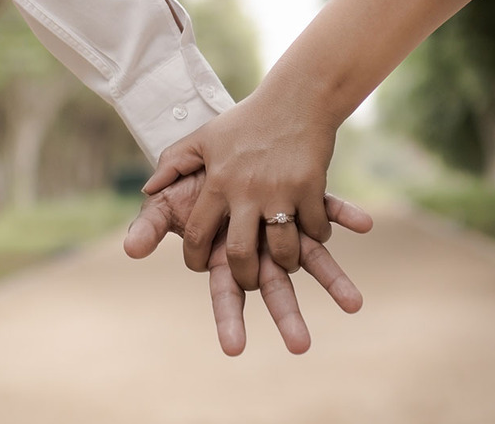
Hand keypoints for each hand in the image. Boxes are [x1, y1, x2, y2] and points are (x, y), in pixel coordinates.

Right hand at [125, 171, 371, 354]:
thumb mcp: (168, 201)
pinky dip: (345, 216)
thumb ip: (150, 225)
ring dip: (332, 279)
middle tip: (300, 345)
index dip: (228, 319)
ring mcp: (284, 225)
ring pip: (310, 257)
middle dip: (287, 315)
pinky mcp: (304, 199)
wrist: (222, 147)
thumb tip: (129, 249)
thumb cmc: (192, 181)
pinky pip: (327, 209)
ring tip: (354, 303)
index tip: (233, 348)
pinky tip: (365, 224)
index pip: (226, 291)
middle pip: (273, 286)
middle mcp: (260, 246)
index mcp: (226, 252)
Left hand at [142, 84, 338, 289]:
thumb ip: (173, 163)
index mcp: (217, 183)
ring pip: (281, 249)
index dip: (196, 258)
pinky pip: (314, 228)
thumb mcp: (204, 137)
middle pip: (240, 254)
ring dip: (284, 262)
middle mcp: (246, 191)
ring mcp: (280, 190)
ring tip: (284, 260)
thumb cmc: (246, 121)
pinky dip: (316, 236)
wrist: (295, 98)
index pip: (197, 235)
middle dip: (244, 277)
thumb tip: (147, 190)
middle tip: (250, 279)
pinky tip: (312, 233)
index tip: (203, 266)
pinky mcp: (311, 186)